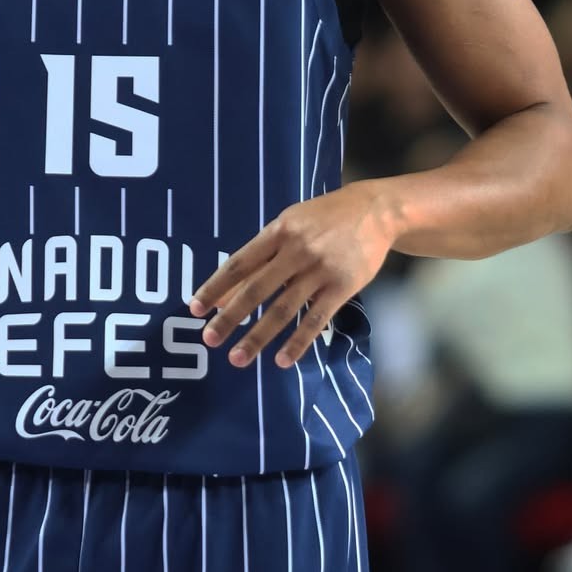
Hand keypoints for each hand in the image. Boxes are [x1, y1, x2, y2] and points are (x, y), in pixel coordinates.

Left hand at [188, 182, 393, 369]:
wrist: (375, 211)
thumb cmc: (323, 217)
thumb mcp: (289, 223)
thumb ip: (262, 253)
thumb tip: (229, 288)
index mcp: (278, 232)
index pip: (239, 263)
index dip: (216, 287)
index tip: (195, 308)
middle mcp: (296, 251)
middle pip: (256, 289)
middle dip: (230, 317)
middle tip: (209, 340)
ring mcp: (320, 270)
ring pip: (283, 309)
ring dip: (258, 336)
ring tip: (237, 358)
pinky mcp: (342, 287)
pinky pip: (315, 319)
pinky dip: (297, 342)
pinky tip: (281, 360)